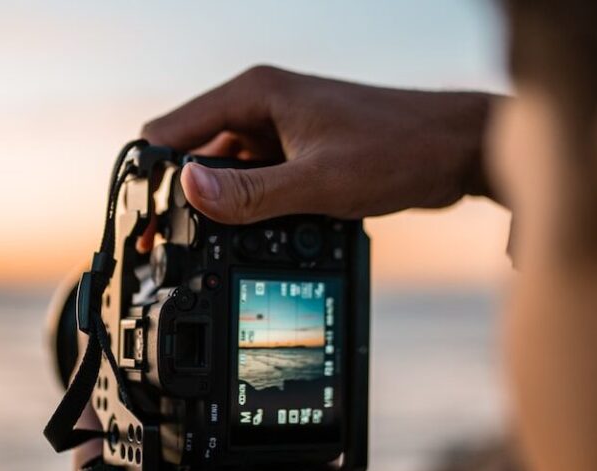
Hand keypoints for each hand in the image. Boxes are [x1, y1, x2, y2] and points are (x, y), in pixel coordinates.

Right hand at [142, 65, 492, 225]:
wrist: (452, 151)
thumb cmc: (398, 149)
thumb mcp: (318, 179)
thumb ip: (251, 191)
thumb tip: (189, 189)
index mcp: (255, 95)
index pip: (172, 131)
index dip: (151, 177)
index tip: (144, 222)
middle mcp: (260, 108)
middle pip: (194, 154)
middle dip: (181, 199)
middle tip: (167, 249)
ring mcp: (278, 132)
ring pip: (224, 173)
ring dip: (216, 207)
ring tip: (207, 249)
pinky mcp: (295, 154)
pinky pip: (254, 182)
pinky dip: (247, 208)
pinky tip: (251, 236)